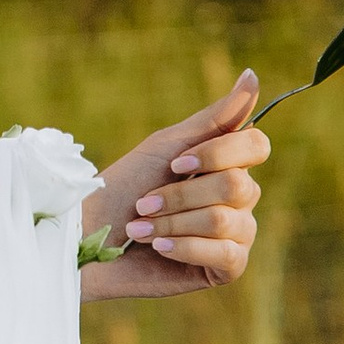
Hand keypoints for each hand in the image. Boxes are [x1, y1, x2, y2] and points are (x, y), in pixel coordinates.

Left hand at [79, 74, 268, 299]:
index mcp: (227, 165)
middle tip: (143, 204)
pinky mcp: (226, 269)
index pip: (257, 146)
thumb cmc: (123, 188)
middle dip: (180, 195)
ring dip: (172, 222)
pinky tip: (157, 247)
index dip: (219, 154)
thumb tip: (253, 74)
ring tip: (140, 228)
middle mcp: (239, 199)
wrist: (86, 237)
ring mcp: (236, 235)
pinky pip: (226, 255)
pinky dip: (182, 247)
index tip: (175, 163)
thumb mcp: (166, 147)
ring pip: (227, 221)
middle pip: (239, 186)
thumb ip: (214, 118)